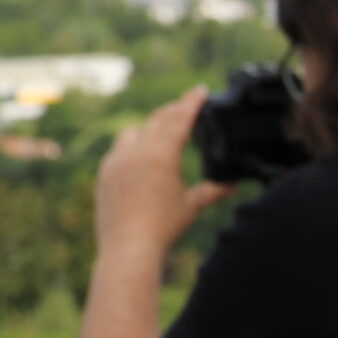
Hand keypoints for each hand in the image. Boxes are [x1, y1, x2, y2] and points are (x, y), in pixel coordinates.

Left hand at [96, 88, 232, 266]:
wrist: (128, 248)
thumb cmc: (163, 228)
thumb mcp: (191, 206)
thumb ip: (212, 191)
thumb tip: (233, 184)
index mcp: (161, 155)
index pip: (179, 120)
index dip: (191, 103)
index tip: (200, 90)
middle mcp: (136, 151)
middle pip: (157, 121)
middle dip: (173, 112)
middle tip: (186, 106)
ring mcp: (116, 160)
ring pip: (133, 132)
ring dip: (149, 127)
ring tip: (161, 129)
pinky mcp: (105, 172)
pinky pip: (118, 150)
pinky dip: (132, 146)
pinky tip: (139, 154)